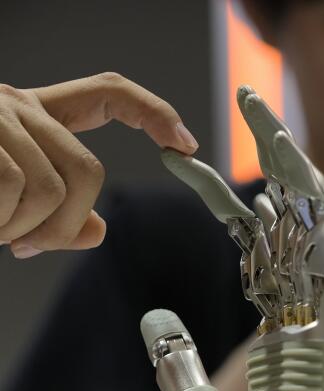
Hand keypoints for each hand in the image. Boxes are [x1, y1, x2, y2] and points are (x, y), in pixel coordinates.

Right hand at [0, 73, 198, 257]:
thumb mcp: (11, 196)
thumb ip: (59, 211)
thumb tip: (97, 232)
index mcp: (36, 111)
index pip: (108, 92)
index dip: (153, 111)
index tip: (185, 143)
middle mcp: (18, 105)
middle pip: (88, 170)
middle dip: (68, 224)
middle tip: (32, 245)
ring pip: (52, 190)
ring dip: (28, 229)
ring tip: (0, 233)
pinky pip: (12, 190)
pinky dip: (1, 224)